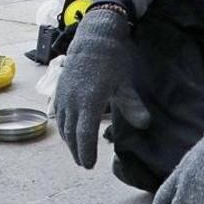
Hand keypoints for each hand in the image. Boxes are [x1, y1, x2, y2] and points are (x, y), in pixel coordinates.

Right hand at [55, 5, 132, 167]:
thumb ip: (132, 105)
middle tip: (84, 164)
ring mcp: (63, 95)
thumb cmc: (112, 60)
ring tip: (77, 151)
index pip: (84, 134)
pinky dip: (63, 127)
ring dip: (69, 141)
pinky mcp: (59, 90)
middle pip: (71, 134)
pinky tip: (69, 132)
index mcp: (89, 101)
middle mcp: (72, 100)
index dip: (86, 152)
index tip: (89, 165)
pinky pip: (58, 115)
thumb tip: (145, 125)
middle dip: (76, 151)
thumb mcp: (125, 83)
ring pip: (63, 125)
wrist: (93, 38)